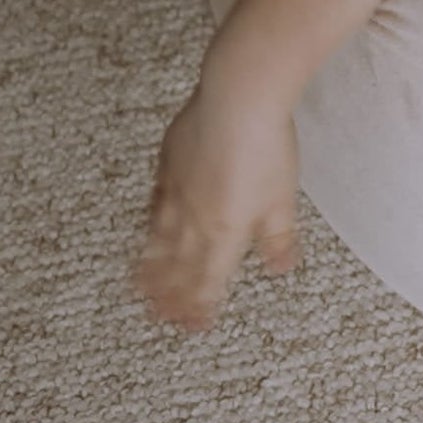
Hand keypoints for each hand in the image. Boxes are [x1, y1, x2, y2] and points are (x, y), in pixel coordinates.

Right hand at [135, 86, 300, 329]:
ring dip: (149, 267)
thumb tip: (280, 267)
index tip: (194, 324)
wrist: (238, 98)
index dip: (199, 306)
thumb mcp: (284, 198)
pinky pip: (156, 201)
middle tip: (156, 315)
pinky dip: (151, 221)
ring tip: (139, 286)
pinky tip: (150, 224)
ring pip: (158, 238)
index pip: (207, 281)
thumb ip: (278, 237)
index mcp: (224, 231)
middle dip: (167, 295)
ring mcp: (177, 189)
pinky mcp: (169, 161)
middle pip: (176, 267)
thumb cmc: (266, 145)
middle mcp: (193, 217)